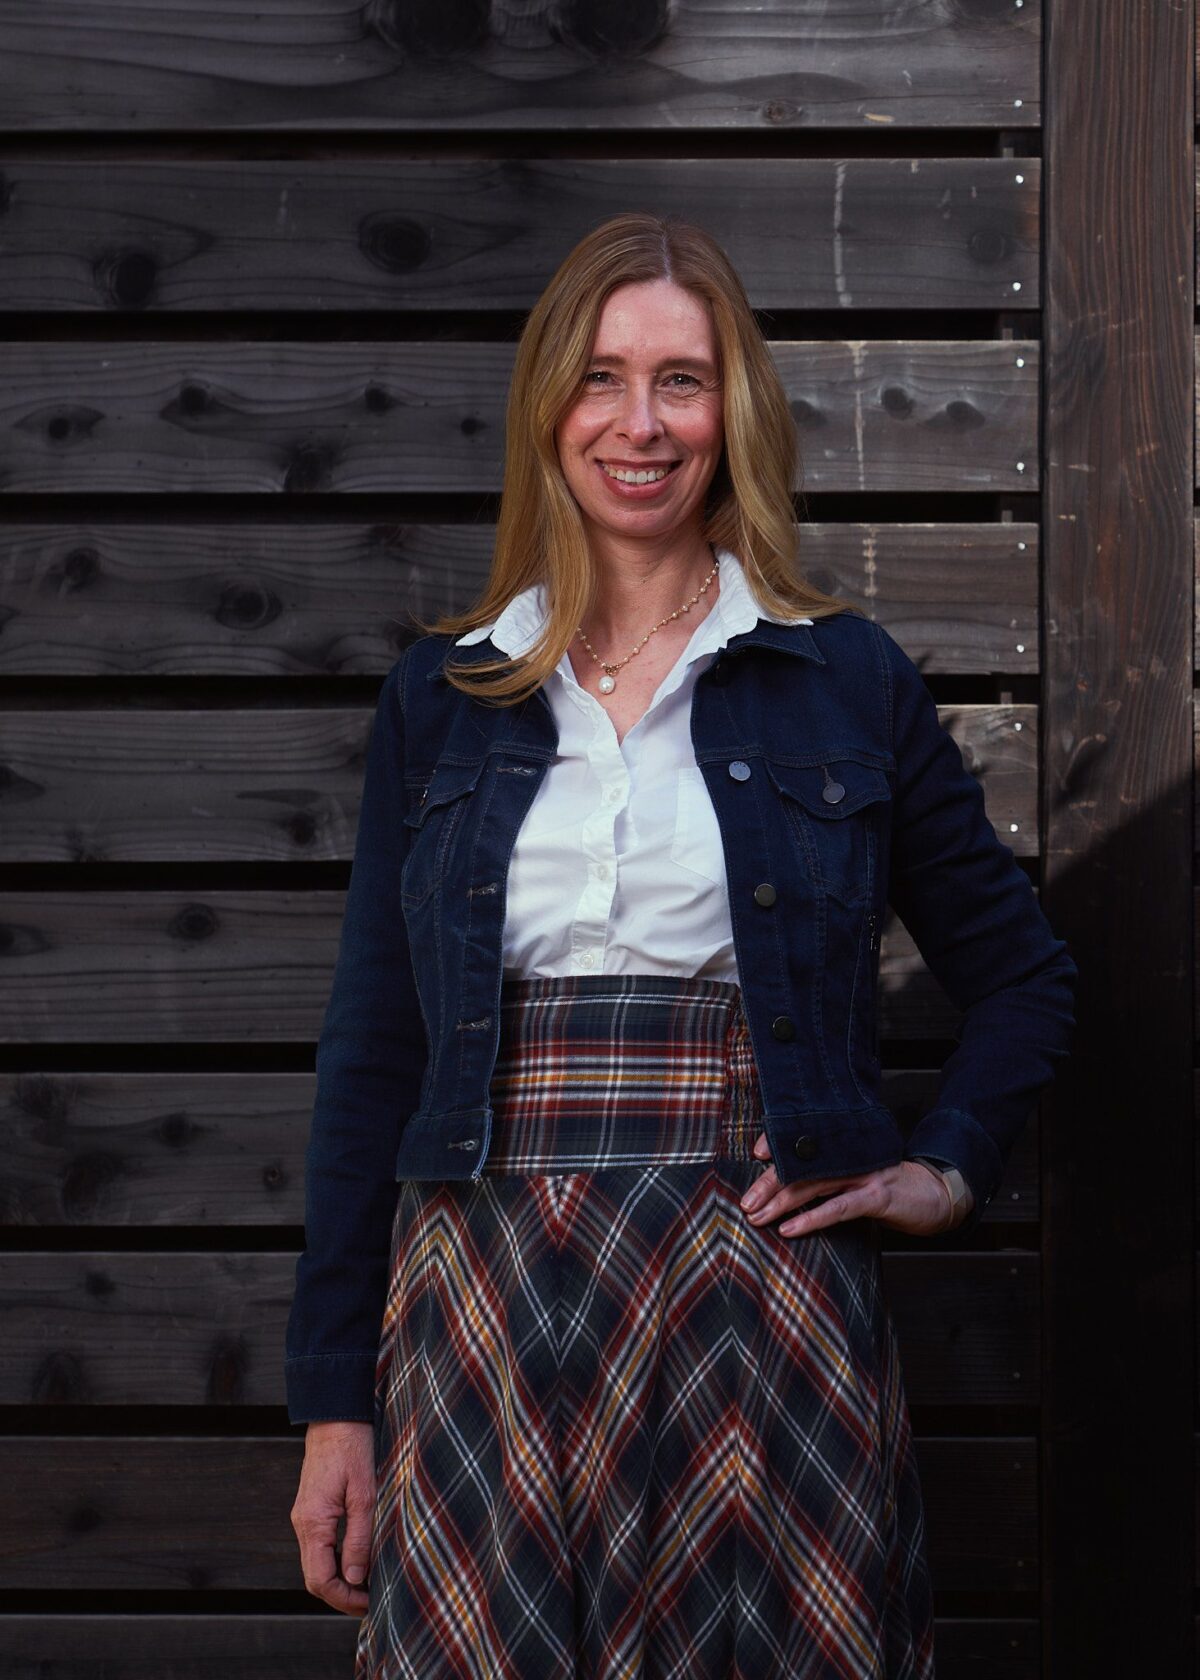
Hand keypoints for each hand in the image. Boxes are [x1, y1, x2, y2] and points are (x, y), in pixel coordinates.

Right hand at [290, 1420, 375, 1614]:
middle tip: (369, 1601)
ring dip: (337, 1581)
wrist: (335, 1419)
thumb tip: (354, 1579)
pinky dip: (334, 1563)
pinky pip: (317, 1548)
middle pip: (314, 1578)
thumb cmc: (352, 1451)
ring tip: (366, 1586)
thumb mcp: (364, 1495)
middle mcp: (302, 1524)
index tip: (368, 1603)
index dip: (343, 1599)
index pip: (320, 1580)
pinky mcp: (310, 1511)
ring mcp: (304, 1518)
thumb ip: (358, 1539)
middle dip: (340, 1596)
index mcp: (313, 1523)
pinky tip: (355, 1562)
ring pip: (315, 1565)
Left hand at [739, 1131, 968, 1237]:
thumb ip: (828, 1179)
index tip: (755, 1154)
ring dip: (780, 1203)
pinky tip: (789, 1229)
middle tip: (744, 1202)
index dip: (778, 1144)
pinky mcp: (876, 1195)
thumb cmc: (889, 1188)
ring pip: (812, 1185)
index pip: (803, 1141)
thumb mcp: (857, 1177)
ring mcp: (862, 1173)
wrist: (937, 1193)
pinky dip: (811, 1219)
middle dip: (768, 1184)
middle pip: (799, 1166)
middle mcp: (848, 1154)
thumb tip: (786, 1191)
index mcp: (841, 1148)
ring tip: (757, 1216)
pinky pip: (837, 1207)